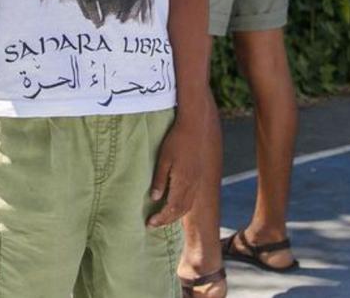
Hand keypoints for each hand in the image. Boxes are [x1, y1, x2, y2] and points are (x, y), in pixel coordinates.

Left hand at [146, 113, 203, 227]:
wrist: (196, 126)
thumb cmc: (177, 140)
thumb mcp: (164, 158)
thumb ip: (160, 180)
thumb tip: (154, 198)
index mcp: (183, 182)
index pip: (172, 208)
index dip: (161, 218)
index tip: (149, 223)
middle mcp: (193, 185)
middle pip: (181, 210)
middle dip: (167, 220)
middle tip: (154, 224)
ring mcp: (198, 180)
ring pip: (188, 206)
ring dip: (175, 215)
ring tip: (164, 217)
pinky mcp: (199, 175)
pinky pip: (192, 197)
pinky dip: (183, 206)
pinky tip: (176, 204)